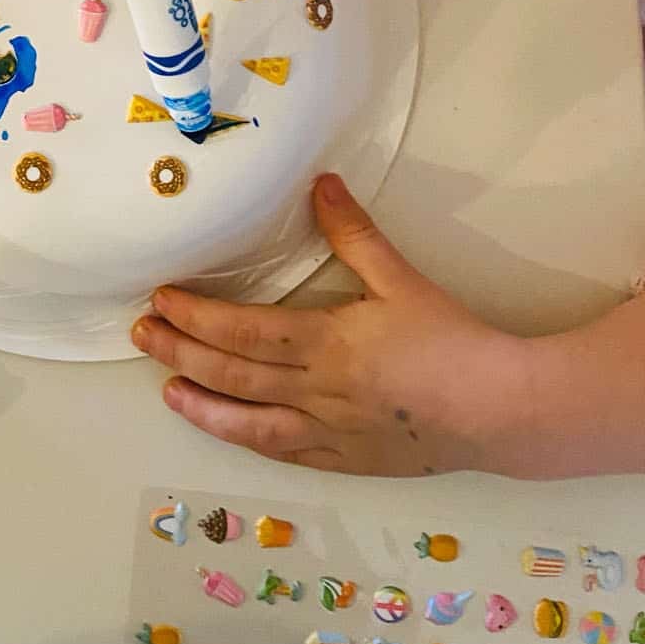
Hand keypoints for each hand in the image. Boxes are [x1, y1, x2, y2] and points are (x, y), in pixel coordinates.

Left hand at [131, 175, 525, 476]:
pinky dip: (249, 440)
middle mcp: (316, 392)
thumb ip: (354, 233)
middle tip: (142, 334)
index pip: (242, 331)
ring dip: (202, 406)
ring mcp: (328, 432)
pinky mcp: (347, 460)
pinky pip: (285, 453)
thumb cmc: (452, 341)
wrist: (502, 409)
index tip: (163, 299)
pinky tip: (230, 430)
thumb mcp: (401, 278)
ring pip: (249, 424)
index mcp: (325, 344)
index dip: (196, 317)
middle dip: (180, 354)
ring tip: (166, 391)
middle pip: (232, 375)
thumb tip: (321, 183)